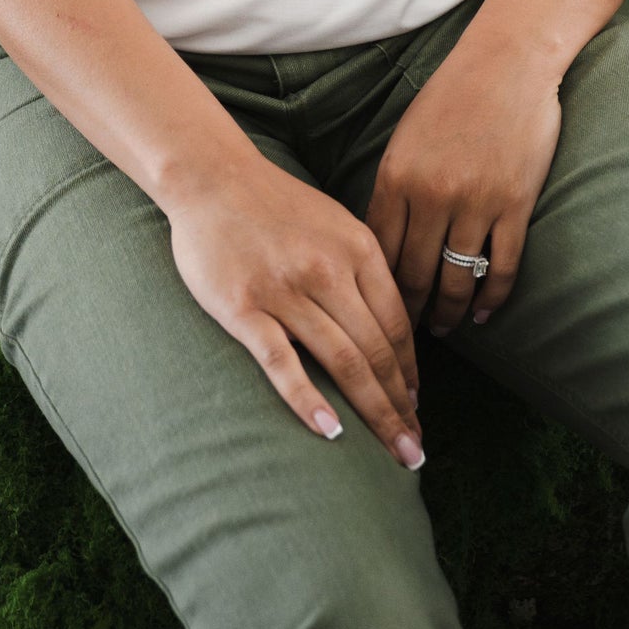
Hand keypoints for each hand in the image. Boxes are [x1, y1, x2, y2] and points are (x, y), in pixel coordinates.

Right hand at [164, 151, 424, 465]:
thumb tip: (391, 326)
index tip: (417, 408)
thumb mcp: (334, 222)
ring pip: (342, 360)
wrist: (211, 177)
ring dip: (373, 412)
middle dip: (401, 406)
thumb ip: (362, 268)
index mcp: (357, 247)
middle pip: (376, 350)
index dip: (411, 372)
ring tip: (392, 452)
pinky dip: (309, 399)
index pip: (397, 323)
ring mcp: (285, 290)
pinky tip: (331, 431)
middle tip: (415, 451)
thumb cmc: (275, 204)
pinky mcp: (243, 308)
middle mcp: (328, 269)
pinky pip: (282, 362)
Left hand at [365, 35, 562, 336]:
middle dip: (407, 315)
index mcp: (396, 177)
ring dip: (448, 314)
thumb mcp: (407, 138)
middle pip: (412, 275)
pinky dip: (493, 298)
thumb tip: (380, 242)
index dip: (375, 292)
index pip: (377, 253)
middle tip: (405, 341)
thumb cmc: (453, 95)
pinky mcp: (514, 204)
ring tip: (445, 330)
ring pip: (456, 280)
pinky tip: (485, 312)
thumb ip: (394, 188)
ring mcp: (475, 202)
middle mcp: (431, 195)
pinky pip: (502, 268)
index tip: (374, 314)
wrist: (508, 62)